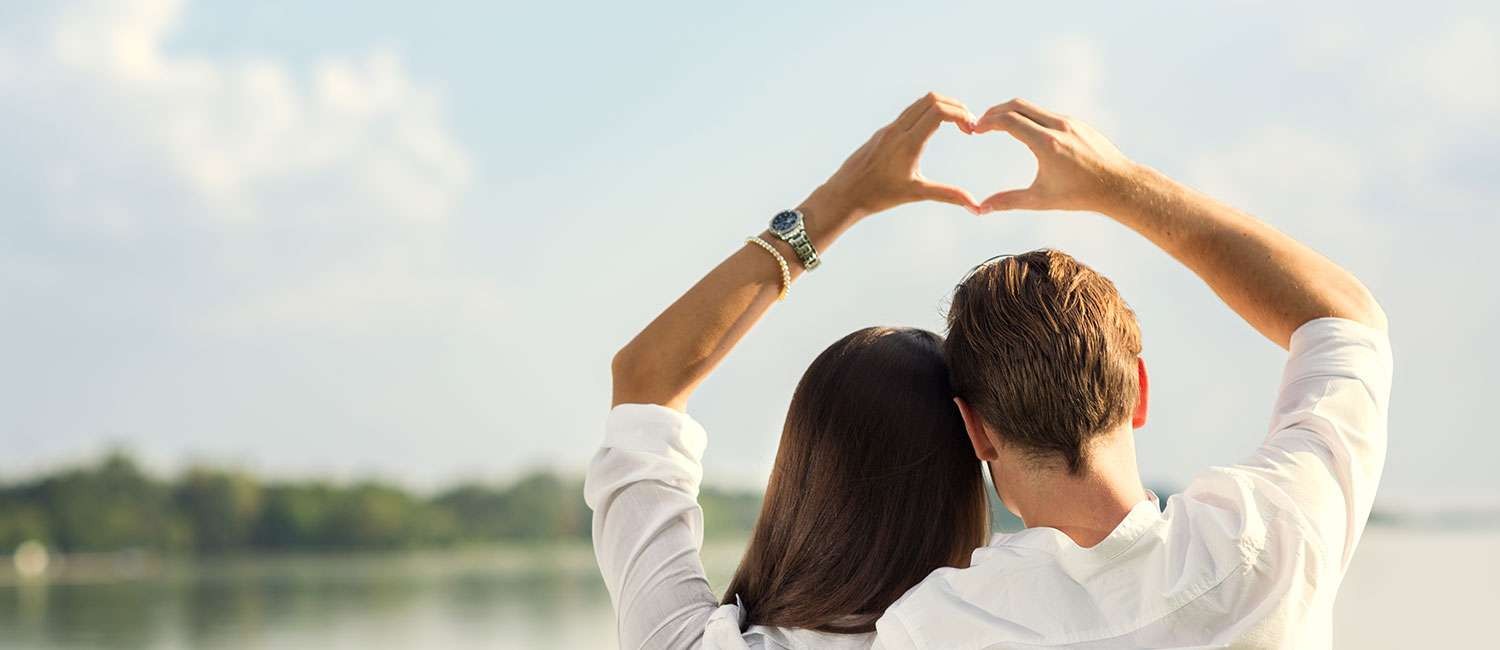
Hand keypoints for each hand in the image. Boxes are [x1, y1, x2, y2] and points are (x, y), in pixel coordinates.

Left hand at [806, 93, 980, 225]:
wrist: (844, 194)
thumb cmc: (877, 195)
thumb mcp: (916, 194)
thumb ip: (948, 195)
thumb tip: (975, 206)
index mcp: (908, 142)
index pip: (938, 111)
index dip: (960, 114)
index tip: (970, 130)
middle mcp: (897, 130)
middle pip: (931, 99)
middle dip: (955, 107)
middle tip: (968, 124)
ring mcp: (888, 128)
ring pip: (919, 103)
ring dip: (941, 107)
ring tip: (956, 125)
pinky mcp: (883, 132)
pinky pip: (908, 113)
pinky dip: (927, 113)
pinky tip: (934, 131)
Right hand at [972, 98, 1138, 213]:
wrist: (1118, 185)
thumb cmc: (1079, 195)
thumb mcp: (1040, 199)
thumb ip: (1008, 201)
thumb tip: (980, 209)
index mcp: (1046, 143)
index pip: (1008, 120)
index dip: (987, 122)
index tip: (975, 130)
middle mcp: (1057, 126)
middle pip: (1017, 105)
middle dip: (995, 112)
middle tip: (981, 124)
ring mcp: (1069, 122)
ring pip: (1033, 108)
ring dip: (1013, 113)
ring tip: (999, 126)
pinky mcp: (1077, 123)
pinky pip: (1047, 115)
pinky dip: (1030, 118)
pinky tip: (1025, 132)